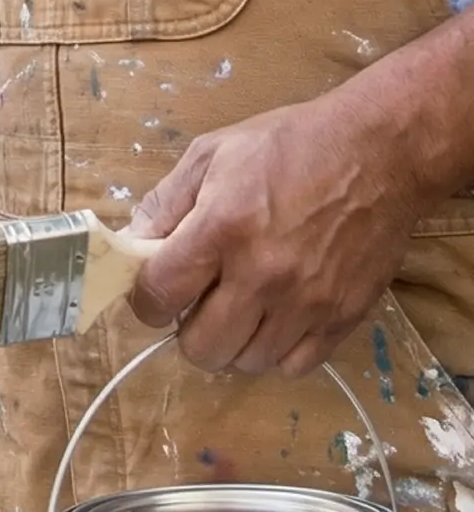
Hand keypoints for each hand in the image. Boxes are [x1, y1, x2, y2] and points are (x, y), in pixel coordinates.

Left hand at [125, 93, 428, 375]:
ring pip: (248, 362)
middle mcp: (264, 274)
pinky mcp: (346, 316)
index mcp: (222, 229)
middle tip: (198, 303)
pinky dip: (276, 351)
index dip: (145, 301)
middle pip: (202, 347)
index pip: (160, 295)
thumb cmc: (289, 145)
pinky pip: (296, 366)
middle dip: (187, 330)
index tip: (154, 292)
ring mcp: (309, 302)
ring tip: (239, 308)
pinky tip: (274, 319)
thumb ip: (165, 204)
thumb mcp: (210, 154)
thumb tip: (133, 246)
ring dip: (233, 342)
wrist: (379, 152)